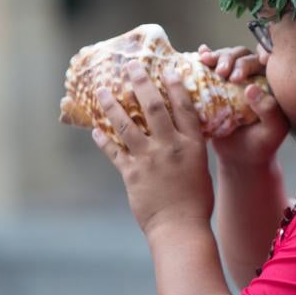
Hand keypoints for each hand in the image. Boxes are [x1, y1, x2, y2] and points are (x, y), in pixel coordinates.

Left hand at [92, 60, 213, 236]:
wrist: (180, 227)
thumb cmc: (195, 200)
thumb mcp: (200, 167)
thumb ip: (189, 146)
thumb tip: (178, 130)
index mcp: (192, 145)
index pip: (184, 108)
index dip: (175, 86)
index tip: (168, 69)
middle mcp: (170, 147)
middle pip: (154, 108)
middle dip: (141, 84)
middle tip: (131, 67)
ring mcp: (149, 159)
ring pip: (127, 125)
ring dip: (112, 105)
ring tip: (102, 91)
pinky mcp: (132, 174)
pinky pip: (114, 152)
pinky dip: (103, 140)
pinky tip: (95, 130)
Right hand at [198, 44, 289, 166]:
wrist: (241, 156)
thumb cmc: (261, 144)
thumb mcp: (271, 131)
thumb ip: (269, 111)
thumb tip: (251, 88)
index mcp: (272, 83)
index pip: (265, 62)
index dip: (252, 61)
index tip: (239, 75)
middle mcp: (254, 75)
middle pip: (243, 56)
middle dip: (232, 60)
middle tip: (223, 73)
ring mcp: (235, 77)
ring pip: (228, 56)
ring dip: (218, 56)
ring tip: (207, 62)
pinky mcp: (218, 81)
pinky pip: (213, 64)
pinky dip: (207, 55)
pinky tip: (201, 53)